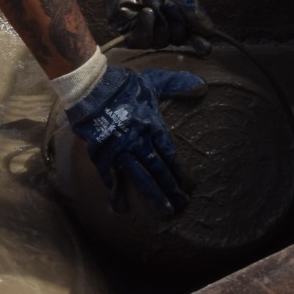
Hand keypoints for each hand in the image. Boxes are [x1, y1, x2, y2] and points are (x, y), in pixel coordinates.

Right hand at [65, 64, 206, 214]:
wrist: (90, 86)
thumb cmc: (123, 84)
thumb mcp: (153, 81)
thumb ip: (177, 85)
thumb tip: (202, 85)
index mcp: (152, 125)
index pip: (170, 154)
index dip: (180, 172)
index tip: (189, 186)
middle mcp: (139, 140)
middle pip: (159, 170)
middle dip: (171, 189)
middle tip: (181, 206)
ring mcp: (119, 149)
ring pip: (139, 177)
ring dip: (152, 196)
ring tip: (163, 213)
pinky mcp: (101, 153)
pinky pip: (110, 176)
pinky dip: (115, 192)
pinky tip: (120, 207)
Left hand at [102, 0, 215, 54]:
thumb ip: (192, 9)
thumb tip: (210, 30)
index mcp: (180, 19)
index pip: (195, 38)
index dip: (200, 44)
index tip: (204, 46)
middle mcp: (167, 30)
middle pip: (180, 39)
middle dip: (175, 19)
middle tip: (166, 3)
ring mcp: (151, 35)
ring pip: (163, 41)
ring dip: (159, 18)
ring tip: (151, 3)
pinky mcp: (134, 38)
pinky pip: (146, 42)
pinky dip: (147, 25)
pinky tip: (144, 12)